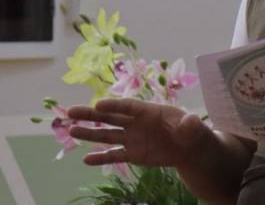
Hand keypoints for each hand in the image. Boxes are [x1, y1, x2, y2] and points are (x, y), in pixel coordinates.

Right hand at [68, 98, 208, 168]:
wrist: (189, 149)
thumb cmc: (191, 131)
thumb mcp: (194, 127)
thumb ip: (190, 124)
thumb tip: (191, 121)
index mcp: (149, 110)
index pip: (128, 106)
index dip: (114, 105)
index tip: (98, 105)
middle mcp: (136, 122)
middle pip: (111, 117)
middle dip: (91, 114)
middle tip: (71, 112)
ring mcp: (132, 138)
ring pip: (108, 135)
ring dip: (89, 133)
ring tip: (71, 131)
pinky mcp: (133, 154)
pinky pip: (114, 155)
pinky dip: (101, 158)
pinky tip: (85, 159)